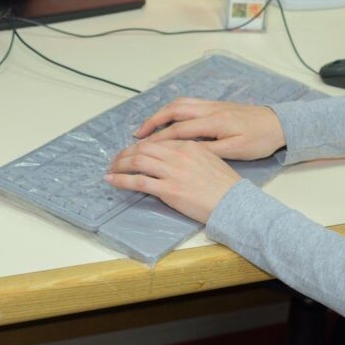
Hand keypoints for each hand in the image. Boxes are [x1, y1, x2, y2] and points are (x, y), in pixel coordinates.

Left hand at [106, 139, 240, 222]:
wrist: (233, 202)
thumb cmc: (225, 185)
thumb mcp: (210, 159)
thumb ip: (190, 154)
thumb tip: (172, 158)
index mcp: (188, 145)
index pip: (156, 142)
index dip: (140, 146)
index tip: (131, 151)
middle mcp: (178, 155)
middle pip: (143, 149)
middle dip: (125, 153)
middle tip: (116, 160)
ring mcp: (172, 172)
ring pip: (138, 161)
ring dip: (120, 164)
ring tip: (111, 169)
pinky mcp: (169, 190)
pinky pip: (139, 181)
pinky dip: (122, 179)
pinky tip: (112, 180)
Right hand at [132, 98, 285, 159]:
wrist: (278, 123)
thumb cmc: (260, 140)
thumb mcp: (235, 151)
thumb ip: (209, 150)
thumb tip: (184, 152)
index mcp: (214, 122)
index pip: (179, 129)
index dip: (158, 138)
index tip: (141, 148)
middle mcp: (210, 109)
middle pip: (174, 110)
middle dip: (153, 122)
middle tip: (137, 135)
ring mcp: (213, 104)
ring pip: (180, 104)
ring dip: (161, 113)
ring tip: (148, 127)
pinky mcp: (217, 105)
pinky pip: (188, 104)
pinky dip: (173, 110)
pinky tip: (169, 119)